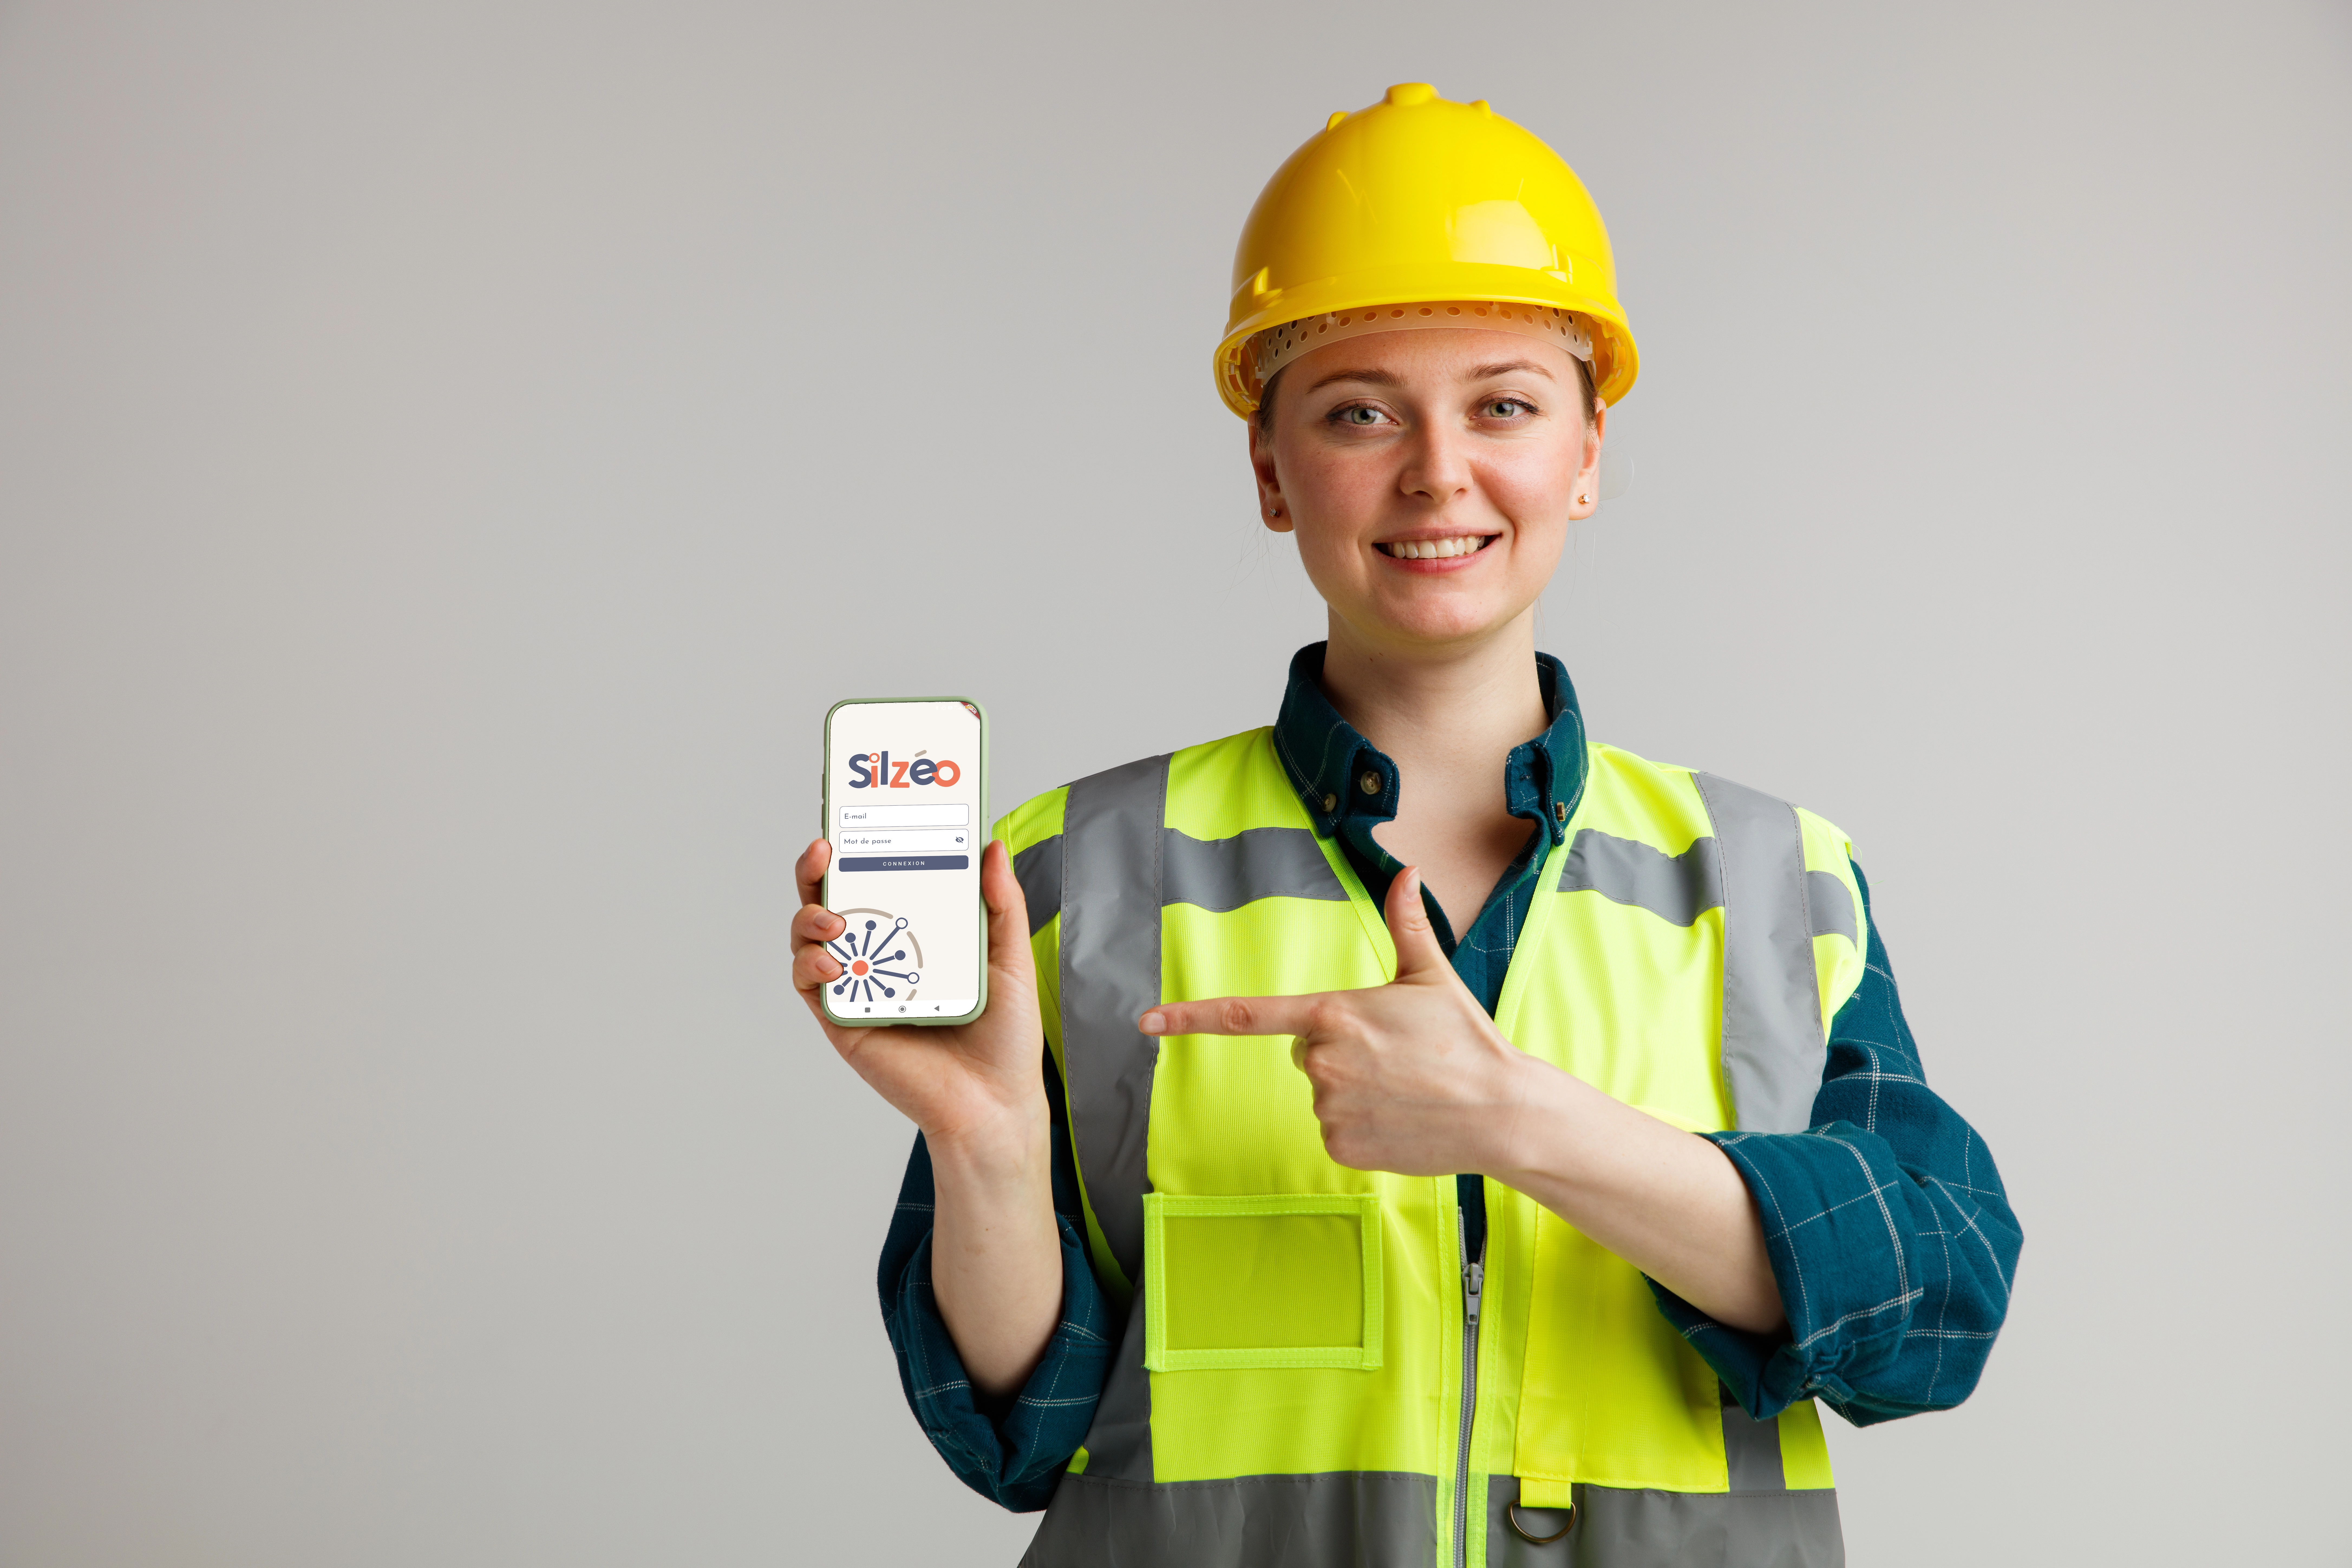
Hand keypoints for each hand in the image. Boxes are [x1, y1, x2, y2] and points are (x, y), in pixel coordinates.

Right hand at [792, 836, 1047, 1159]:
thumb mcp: (1009, 958)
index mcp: (915, 936)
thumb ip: (1001, 903)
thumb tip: (992, 846)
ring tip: (834, 918)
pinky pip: (810, 986)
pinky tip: (830, 961)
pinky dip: (809, 967)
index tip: (854, 822)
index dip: (858, 852)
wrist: (994, 1103)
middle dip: (816, 871)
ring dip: (809, 917)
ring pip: (809, 939)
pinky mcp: (845, 1023)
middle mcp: (879, 958)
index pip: (877, 883)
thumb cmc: (1005, 1037)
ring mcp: (859, 989)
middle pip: (831, 902)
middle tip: (824, 850)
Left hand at [1139, 866, 1533, 1176]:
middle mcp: (1323, 1060)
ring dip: (1353, 1086)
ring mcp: (1329, 1107)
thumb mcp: (1432, 977)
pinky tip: (1400, 1117)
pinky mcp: (1341, 1145)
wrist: (1501, 1110)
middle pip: (1305, 1048)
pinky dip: (1362, 1124)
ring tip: (1404, 1085)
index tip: (1146, 1021)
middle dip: (1340, 1047)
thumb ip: (1408, 924)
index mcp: (1334, 1013)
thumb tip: (1405, 871)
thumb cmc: (1467, 1040)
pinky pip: (1334, 1128)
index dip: (1191, 1016)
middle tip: (1394, 1052)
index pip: (1246, 1014)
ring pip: (1321, 1089)